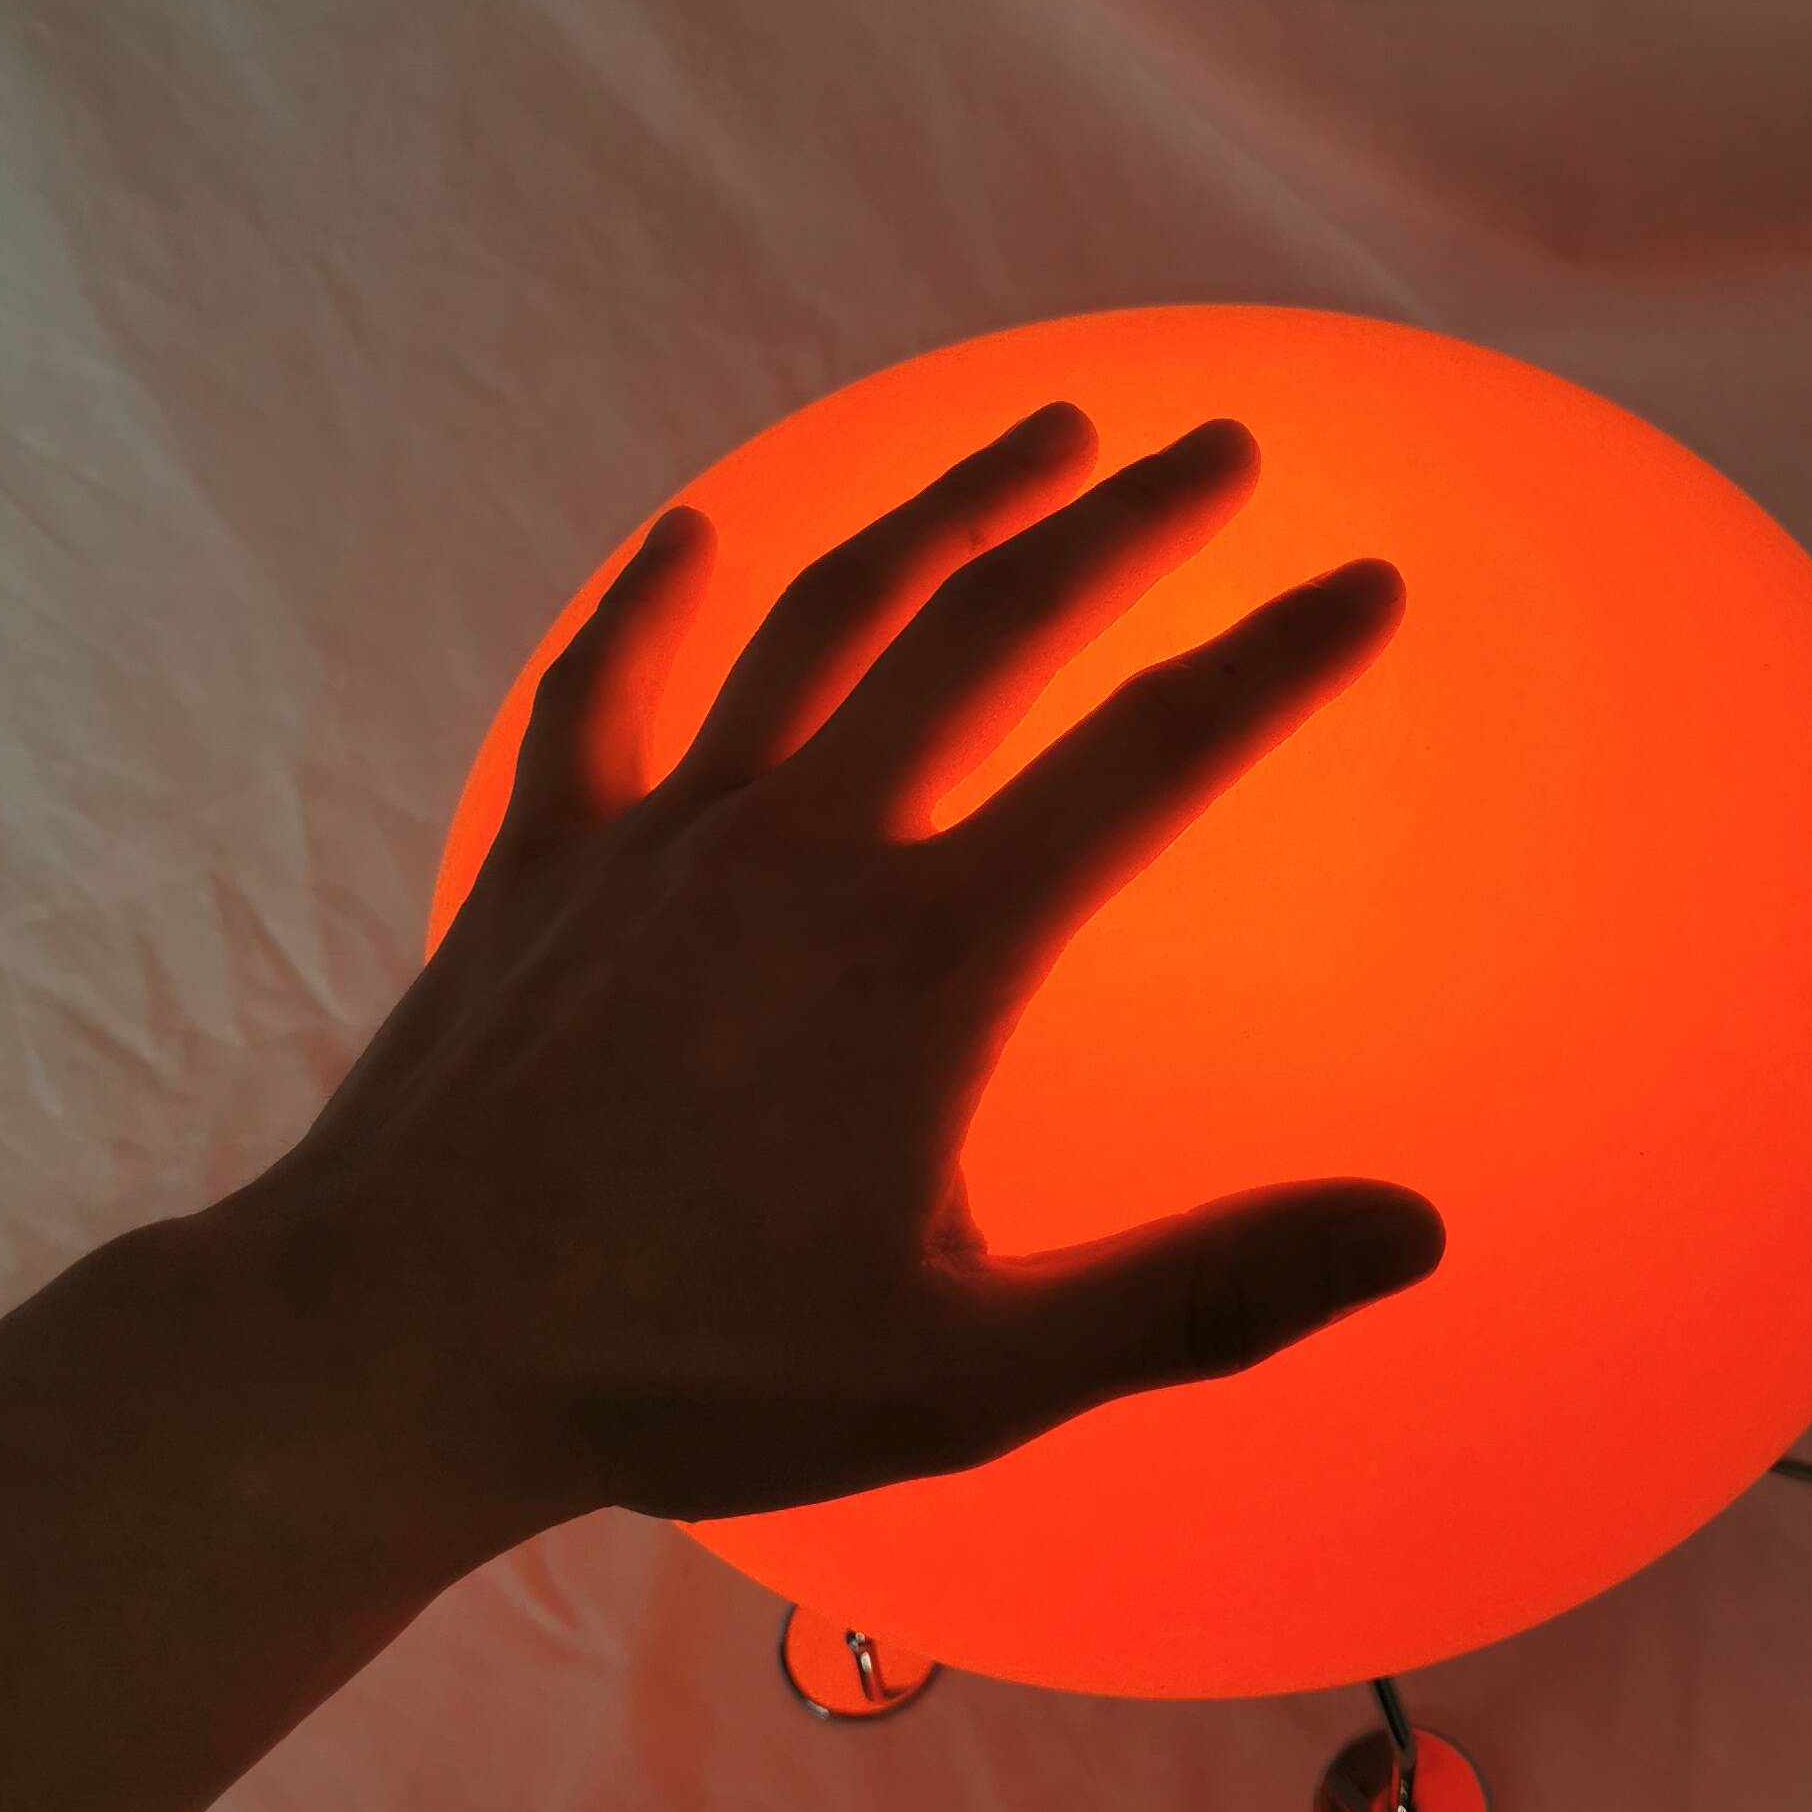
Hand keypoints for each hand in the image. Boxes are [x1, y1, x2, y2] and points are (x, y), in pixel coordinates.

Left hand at [223, 399, 1444, 1559]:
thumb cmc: (688, 1374)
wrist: (396, 1349)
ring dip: (944, 508)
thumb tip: (1414, 1233)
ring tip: (1041, 433)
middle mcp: (804, 848)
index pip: (1150, 761)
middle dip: (1124, 521)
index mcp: (929, 958)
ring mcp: (664, 835)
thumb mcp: (972, 1378)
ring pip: (826, 612)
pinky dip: (654, 596)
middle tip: (1219, 445)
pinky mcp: (545, 859)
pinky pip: (605, 685)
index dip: (1274, 662)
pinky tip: (694, 533)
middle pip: (993, 627)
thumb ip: (1199, 1295)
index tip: (1369, 582)